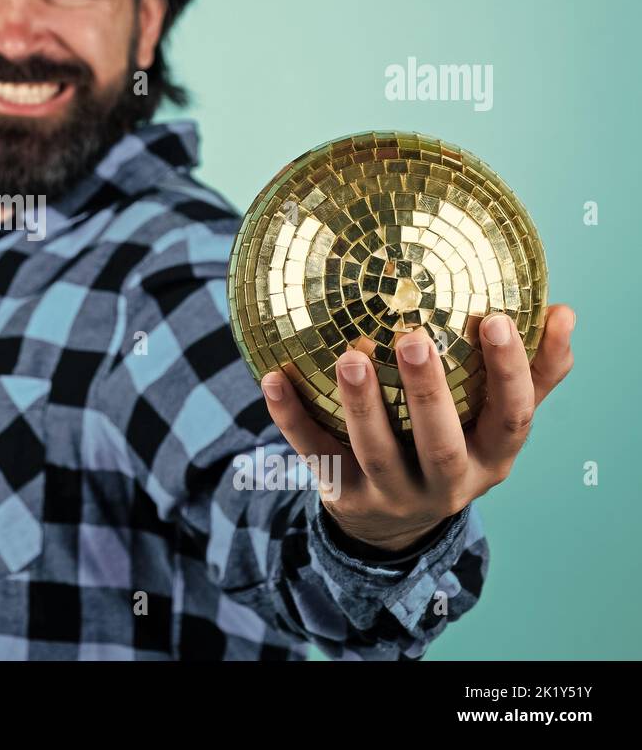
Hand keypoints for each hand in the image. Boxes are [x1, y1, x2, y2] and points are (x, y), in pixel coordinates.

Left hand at [260, 304, 576, 551]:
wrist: (394, 525)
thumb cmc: (456, 445)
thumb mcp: (497, 421)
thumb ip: (535, 373)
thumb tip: (563, 311)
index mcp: (490, 458)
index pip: (510, 419)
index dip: (510, 373)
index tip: (497, 319)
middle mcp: (445, 483)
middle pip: (439, 443)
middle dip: (426, 393)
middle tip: (411, 337)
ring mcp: (390, 493)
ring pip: (375, 452)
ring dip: (361, 404)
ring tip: (351, 356)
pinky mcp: (341, 494)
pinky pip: (313, 453)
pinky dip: (290, 417)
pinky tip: (273, 377)